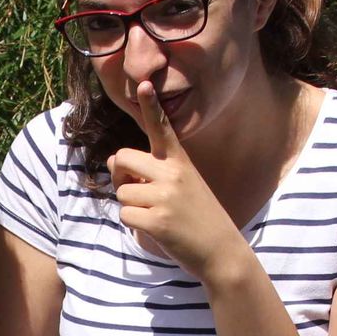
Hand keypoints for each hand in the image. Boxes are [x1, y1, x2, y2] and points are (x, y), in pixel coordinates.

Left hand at [104, 80, 250, 282]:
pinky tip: (156, 229)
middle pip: (122, 159)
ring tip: (155, 214)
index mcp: (180, 162)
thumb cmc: (198, 219)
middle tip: (137, 190)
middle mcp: (172, 174)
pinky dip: (134, 225)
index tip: (145, 84)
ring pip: (121, 192)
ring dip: (130, 206)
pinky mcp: (158, 221)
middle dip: (120, 176)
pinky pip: (125, 215)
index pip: (162, 129)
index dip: (151, 106)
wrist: (222, 251)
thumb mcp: (184, 186)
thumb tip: (113, 162)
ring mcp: (165, 196)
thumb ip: (152, 173)